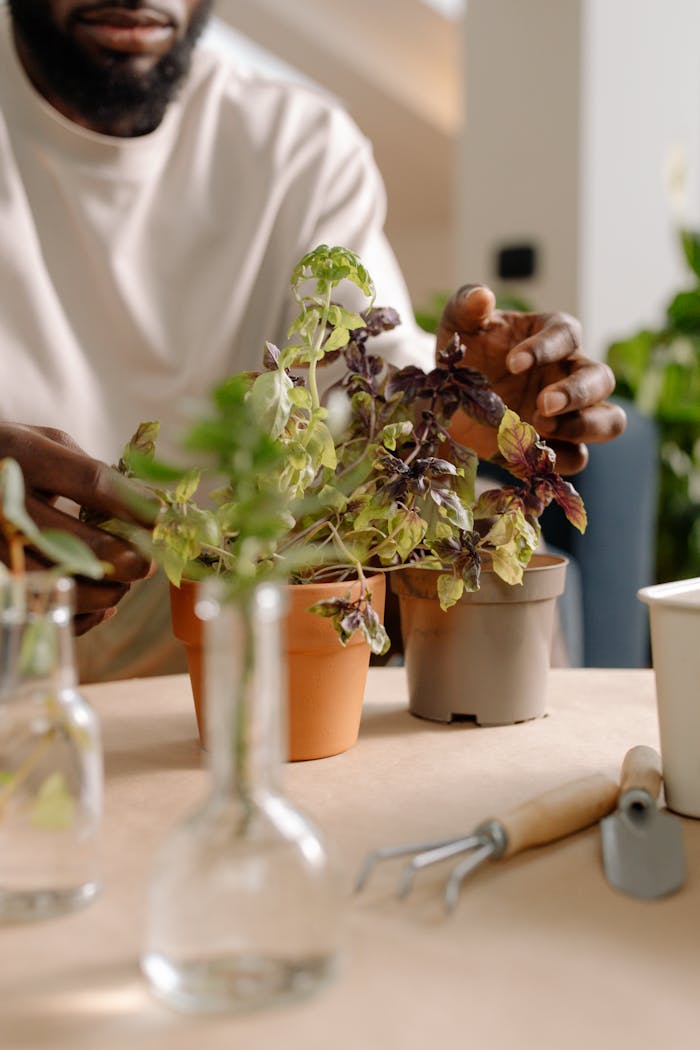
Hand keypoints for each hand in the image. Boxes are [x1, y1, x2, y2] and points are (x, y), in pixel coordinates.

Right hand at [0, 423, 158, 633]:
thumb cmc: (15, 455)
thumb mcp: (47, 442)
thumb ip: (90, 470)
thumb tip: (144, 509)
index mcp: (22, 454)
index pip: (90, 482)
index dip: (133, 505)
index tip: (161, 518)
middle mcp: (4, 500)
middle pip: (73, 540)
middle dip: (123, 558)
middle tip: (147, 564)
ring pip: (53, 580)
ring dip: (102, 592)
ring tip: (124, 586)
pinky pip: (38, 605)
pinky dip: (77, 616)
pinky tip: (100, 608)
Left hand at [437, 285, 625, 472]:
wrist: (447, 400)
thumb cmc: (464, 353)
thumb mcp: (457, 326)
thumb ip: (466, 306)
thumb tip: (483, 295)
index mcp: (552, 336)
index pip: (567, 334)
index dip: (546, 347)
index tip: (513, 363)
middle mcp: (569, 373)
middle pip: (602, 379)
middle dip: (577, 393)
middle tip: (541, 404)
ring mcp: (568, 413)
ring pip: (609, 421)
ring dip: (583, 427)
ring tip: (542, 429)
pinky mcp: (556, 446)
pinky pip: (577, 457)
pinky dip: (559, 458)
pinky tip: (528, 454)